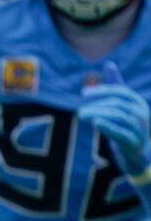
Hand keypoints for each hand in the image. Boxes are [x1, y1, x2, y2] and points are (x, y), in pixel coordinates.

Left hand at [80, 62, 149, 182]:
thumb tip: (109, 64)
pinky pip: (121, 133)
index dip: (102, 91)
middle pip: (119, 104)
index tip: (83, 93)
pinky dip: (108, 126)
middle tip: (79, 109)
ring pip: (119, 117)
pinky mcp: (133, 143)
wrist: (138, 155)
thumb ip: (115, 87)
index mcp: (138, 103)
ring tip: (82, 116)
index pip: (121, 92)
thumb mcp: (122, 106)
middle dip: (98, 104)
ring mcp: (140, 129)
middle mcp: (142, 114)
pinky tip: (95, 123)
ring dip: (98, 114)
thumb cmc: (127, 127)